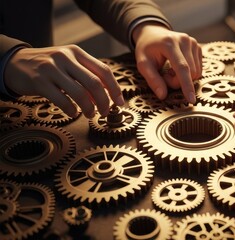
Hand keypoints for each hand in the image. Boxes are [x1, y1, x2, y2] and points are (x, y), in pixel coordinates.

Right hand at [4, 45, 123, 117]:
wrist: (15, 62)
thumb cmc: (48, 66)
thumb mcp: (68, 63)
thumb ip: (86, 75)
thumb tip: (105, 97)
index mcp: (77, 52)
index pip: (104, 70)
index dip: (115, 88)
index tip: (120, 102)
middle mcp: (65, 57)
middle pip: (95, 83)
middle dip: (104, 102)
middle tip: (105, 113)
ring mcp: (51, 68)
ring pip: (80, 93)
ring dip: (89, 108)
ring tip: (89, 114)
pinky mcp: (39, 81)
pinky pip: (62, 100)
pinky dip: (71, 110)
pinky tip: (72, 112)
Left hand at [132, 22, 201, 102]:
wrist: (153, 33)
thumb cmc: (147, 49)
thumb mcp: (143, 64)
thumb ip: (152, 80)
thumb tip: (163, 95)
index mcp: (169, 43)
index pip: (182, 67)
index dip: (186, 85)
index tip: (191, 100)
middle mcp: (184, 40)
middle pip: (190, 72)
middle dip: (178, 82)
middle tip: (165, 77)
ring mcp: (193, 42)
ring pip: (196, 72)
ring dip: (183, 78)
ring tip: (170, 70)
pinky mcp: (198, 47)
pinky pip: (198, 69)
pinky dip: (188, 73)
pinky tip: (178, 67)